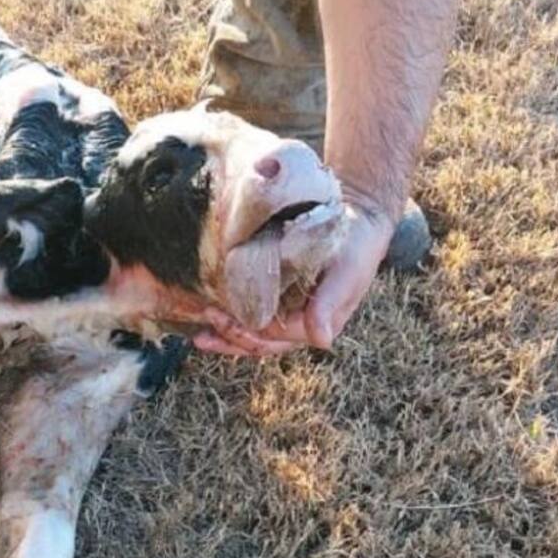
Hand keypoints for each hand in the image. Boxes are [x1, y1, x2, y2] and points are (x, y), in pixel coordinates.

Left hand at [194, 199, 396, 355]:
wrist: (357, 216)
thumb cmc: (355, 246)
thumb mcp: (348, 273)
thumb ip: (331, 304)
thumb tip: (321, 340)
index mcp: (316, 324)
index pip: (274, 338)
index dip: (246, 334)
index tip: (222, 320)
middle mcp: (300, 321)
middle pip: (260, 341)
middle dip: (231, 339)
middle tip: (203, 332)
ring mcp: (289, 307)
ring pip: (255, 330)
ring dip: (227, 333)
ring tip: (200, 335)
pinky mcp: (279, 288)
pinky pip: (254, 307)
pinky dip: (233, 312)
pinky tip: (212, 308)